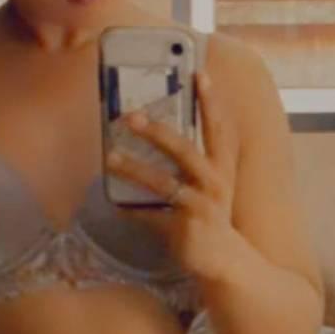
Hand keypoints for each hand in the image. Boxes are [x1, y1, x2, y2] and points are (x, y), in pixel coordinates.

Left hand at [105, 69, 242, 281]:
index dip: (210, 100)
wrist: (224, 260)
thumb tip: (154, 133)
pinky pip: (152, 216)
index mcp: (221, 166)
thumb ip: (187, 162)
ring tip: (110, 157)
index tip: (198, 73)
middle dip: (158, 132)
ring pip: (164, 183)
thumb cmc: (210, 216)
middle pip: (185, 150)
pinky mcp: (187, 227)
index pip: (218, 127)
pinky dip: (132, 211)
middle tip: (131, 116)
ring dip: (135, 168)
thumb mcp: (206, 185)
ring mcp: (201, 205)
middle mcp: (214, 182)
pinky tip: (115, 205)